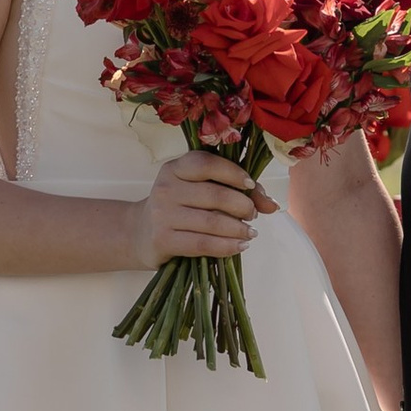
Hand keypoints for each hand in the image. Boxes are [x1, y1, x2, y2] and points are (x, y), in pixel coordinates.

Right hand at [134, 148, 274, 270]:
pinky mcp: (163, 239)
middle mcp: (165, 187)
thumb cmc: (178, 207)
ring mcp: (162, 214)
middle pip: (214, 194)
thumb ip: (234, 190)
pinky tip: (240, 246)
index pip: (207, 163)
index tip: (251, 186)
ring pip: (211, 221)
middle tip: (253, 214)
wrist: (139, 233)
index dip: (234, 173)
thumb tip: (272, 204)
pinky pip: (202, 244)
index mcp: (175, 168)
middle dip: (242, 206)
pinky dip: (227, 246)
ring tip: (250, 232)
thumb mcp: (198, 190)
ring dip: (238, 228)